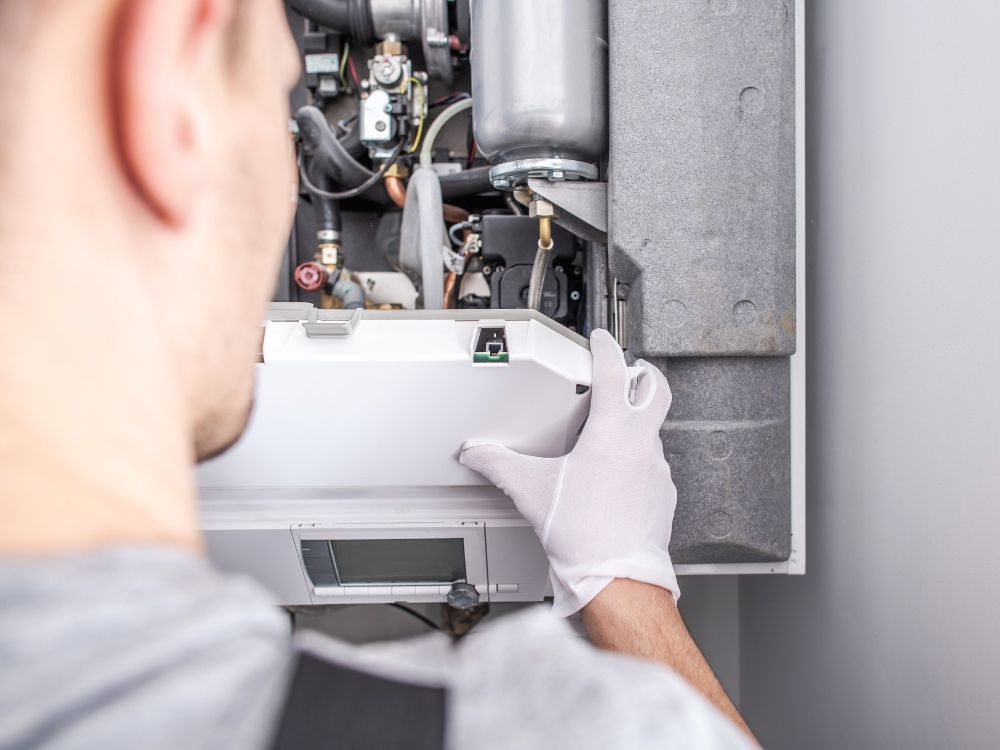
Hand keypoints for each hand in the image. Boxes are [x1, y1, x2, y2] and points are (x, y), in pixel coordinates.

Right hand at [460, 329, 677, 616]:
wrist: (618, 578)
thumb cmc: (584, 536)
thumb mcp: (531, 491)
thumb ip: (499, 465)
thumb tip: (477, 454)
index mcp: (612, 432)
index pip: (616, 372)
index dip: (607, 348)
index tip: (602, 340)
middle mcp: (641, 444)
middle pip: (656, 390)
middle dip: (645, 374)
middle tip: (630, 371)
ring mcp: (658, 469)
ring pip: (654, 430)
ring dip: (636, 423)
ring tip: (609, 435)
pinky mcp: (663, 493)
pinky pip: (654, 464)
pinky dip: (637, 460)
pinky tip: (616, 477)